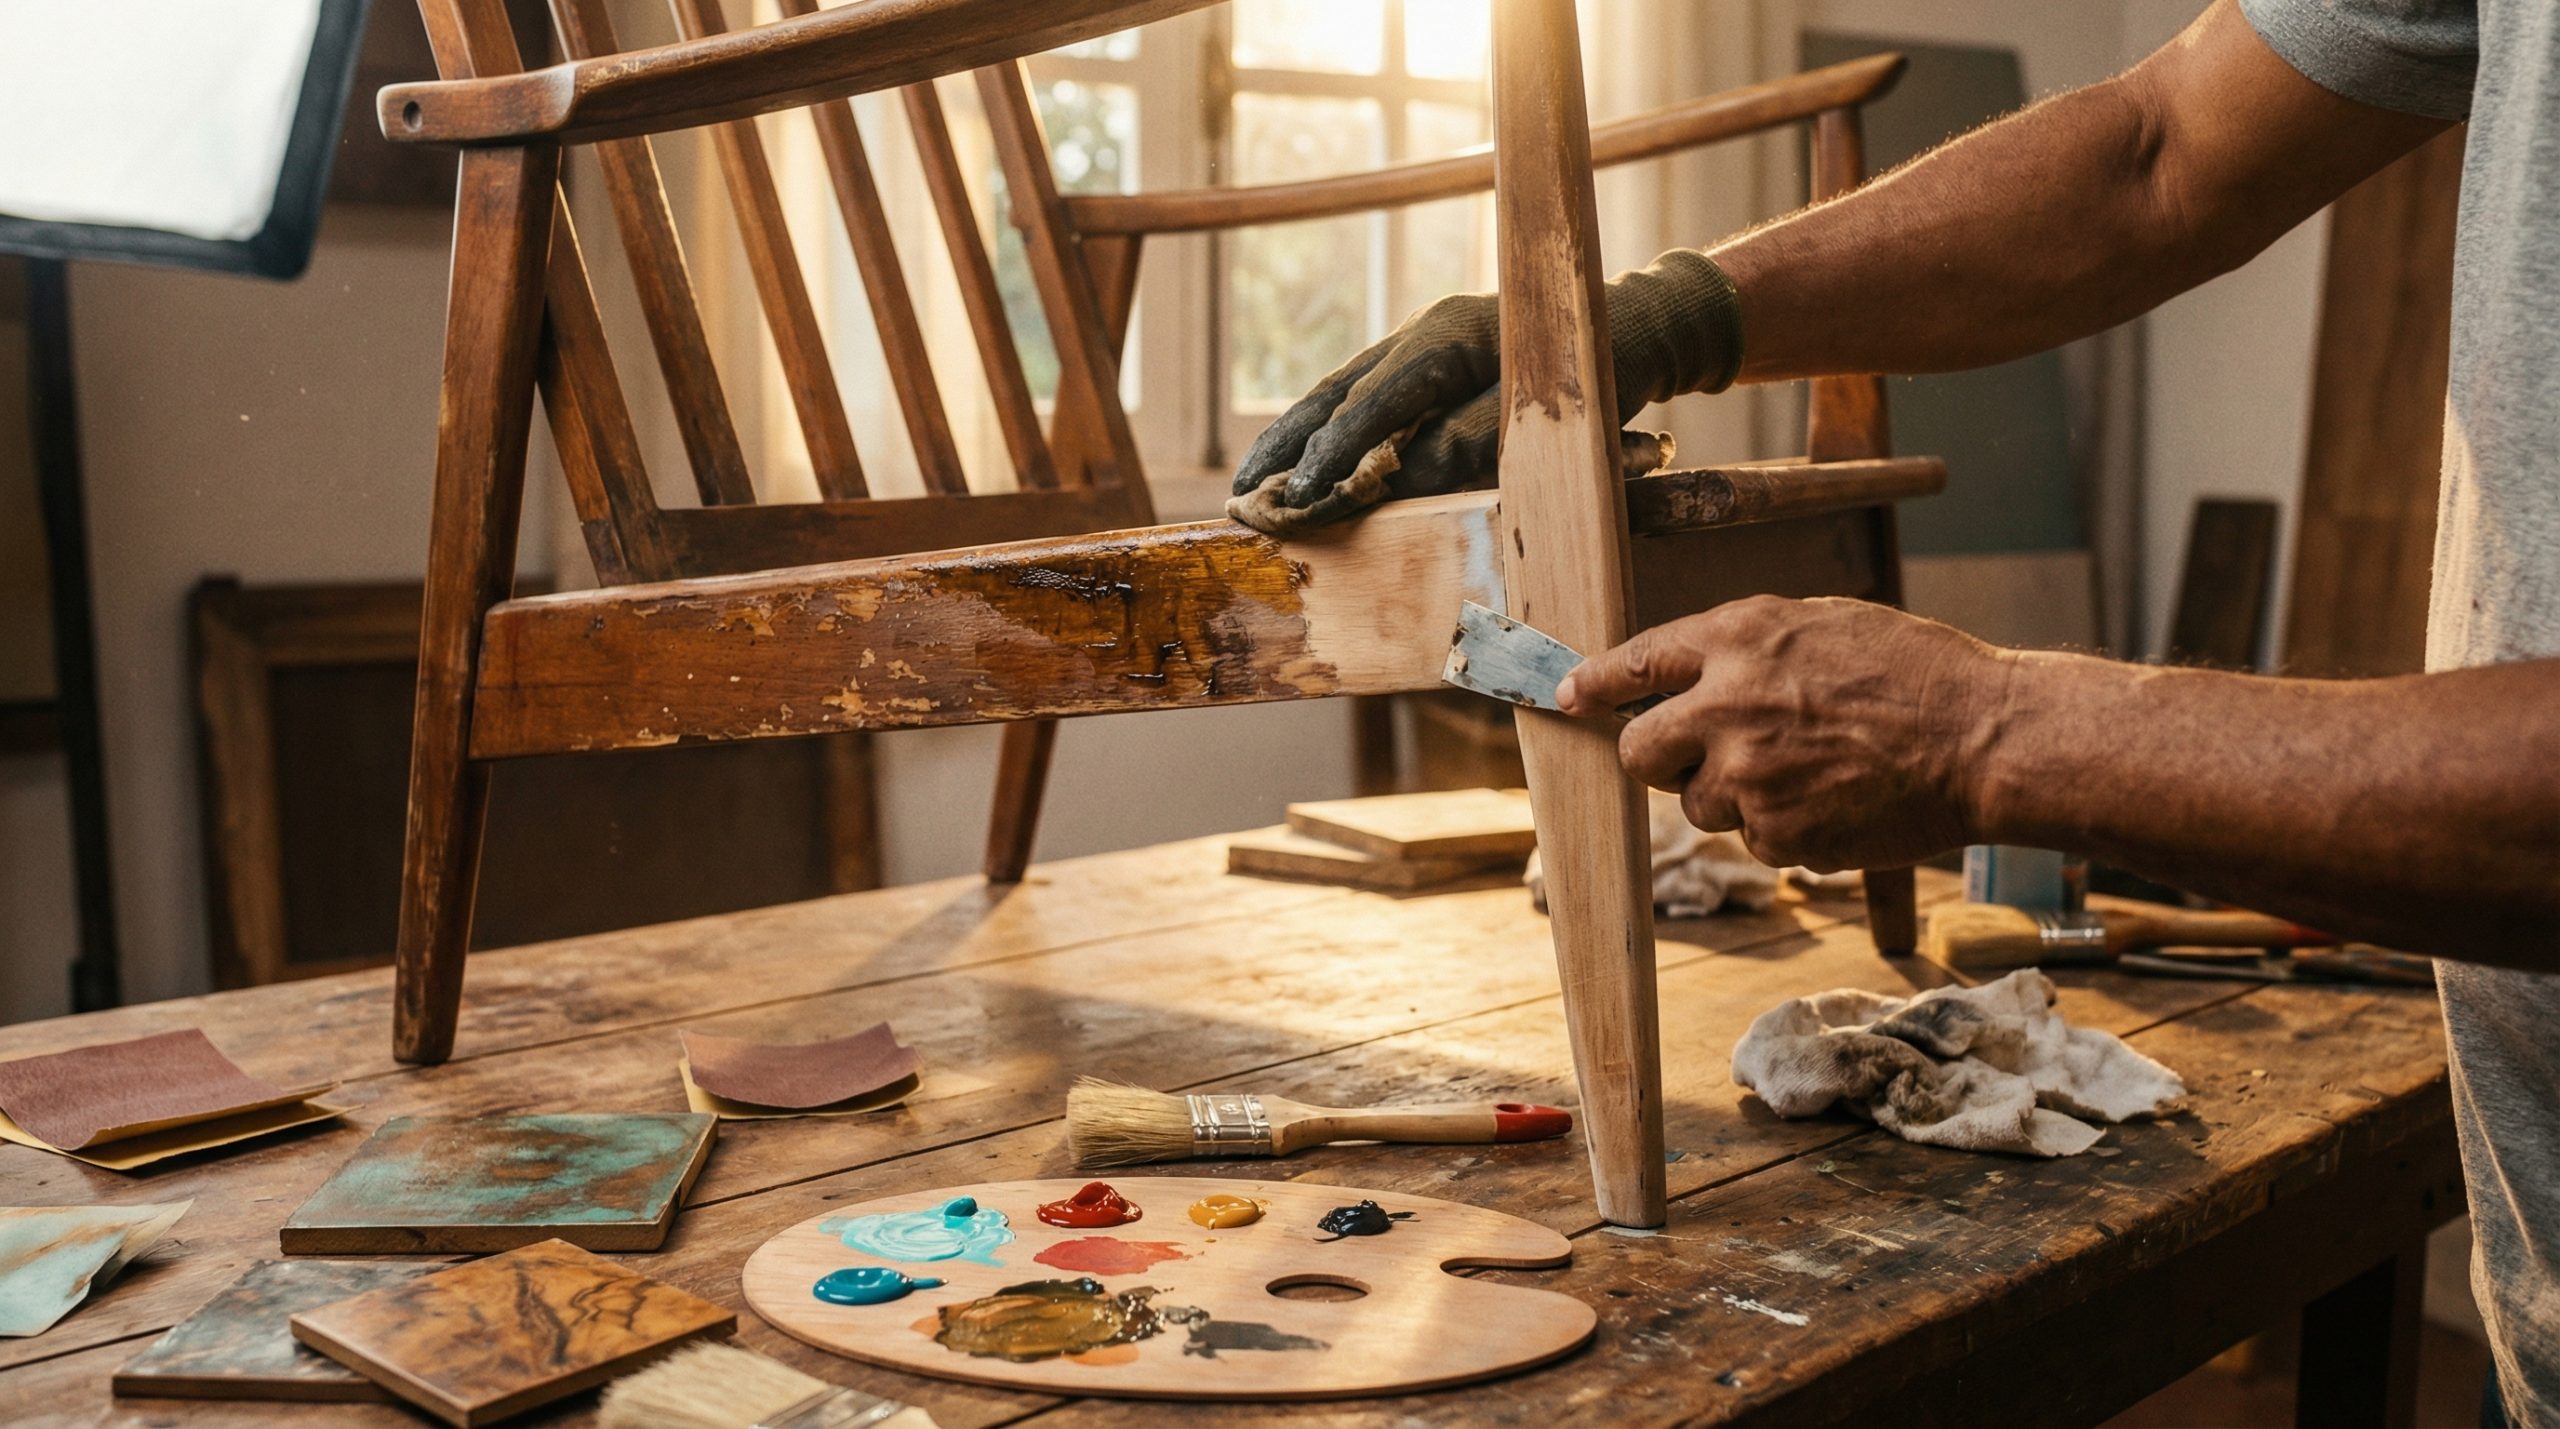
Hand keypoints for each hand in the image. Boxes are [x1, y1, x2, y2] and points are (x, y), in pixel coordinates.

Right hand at [1228, 249, 1741, 531]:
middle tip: (1241, 494)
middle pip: (1337, 391)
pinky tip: (1298, 466)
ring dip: (1293, 441)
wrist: (1642, 327)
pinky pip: (1363, 400)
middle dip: (1287, 446)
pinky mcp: (1429, 366)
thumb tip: (1398, 476)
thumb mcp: (1546, 417)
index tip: (1297, 497)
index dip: (1332, 453)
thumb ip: (1473, 443)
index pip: (1375, 400)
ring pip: (1341, 393)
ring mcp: (1423, 344)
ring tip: (1250, 484)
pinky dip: (1326, 434)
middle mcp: (1426, 332)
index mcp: (1451, 335)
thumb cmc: (1602, 374)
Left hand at [1556, 597, 2010, 870]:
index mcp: (1739, 640)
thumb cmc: (1916, 674)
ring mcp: (1748, 777)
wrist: (1983, 740)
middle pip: (1640, 753)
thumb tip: (1687, 673)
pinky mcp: (1776, 835)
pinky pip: (1753, 839)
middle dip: (1658, 761)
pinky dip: (1784, 828)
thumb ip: (1747, 648)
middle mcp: (1727, 706)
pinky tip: (1834, 800)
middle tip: (1700, 758)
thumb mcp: (1823, 625)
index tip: (1570, 698)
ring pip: (1699, 803)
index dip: (1595, 685)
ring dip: (1736, 795)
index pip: (1635, 662)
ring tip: (1810, 769)